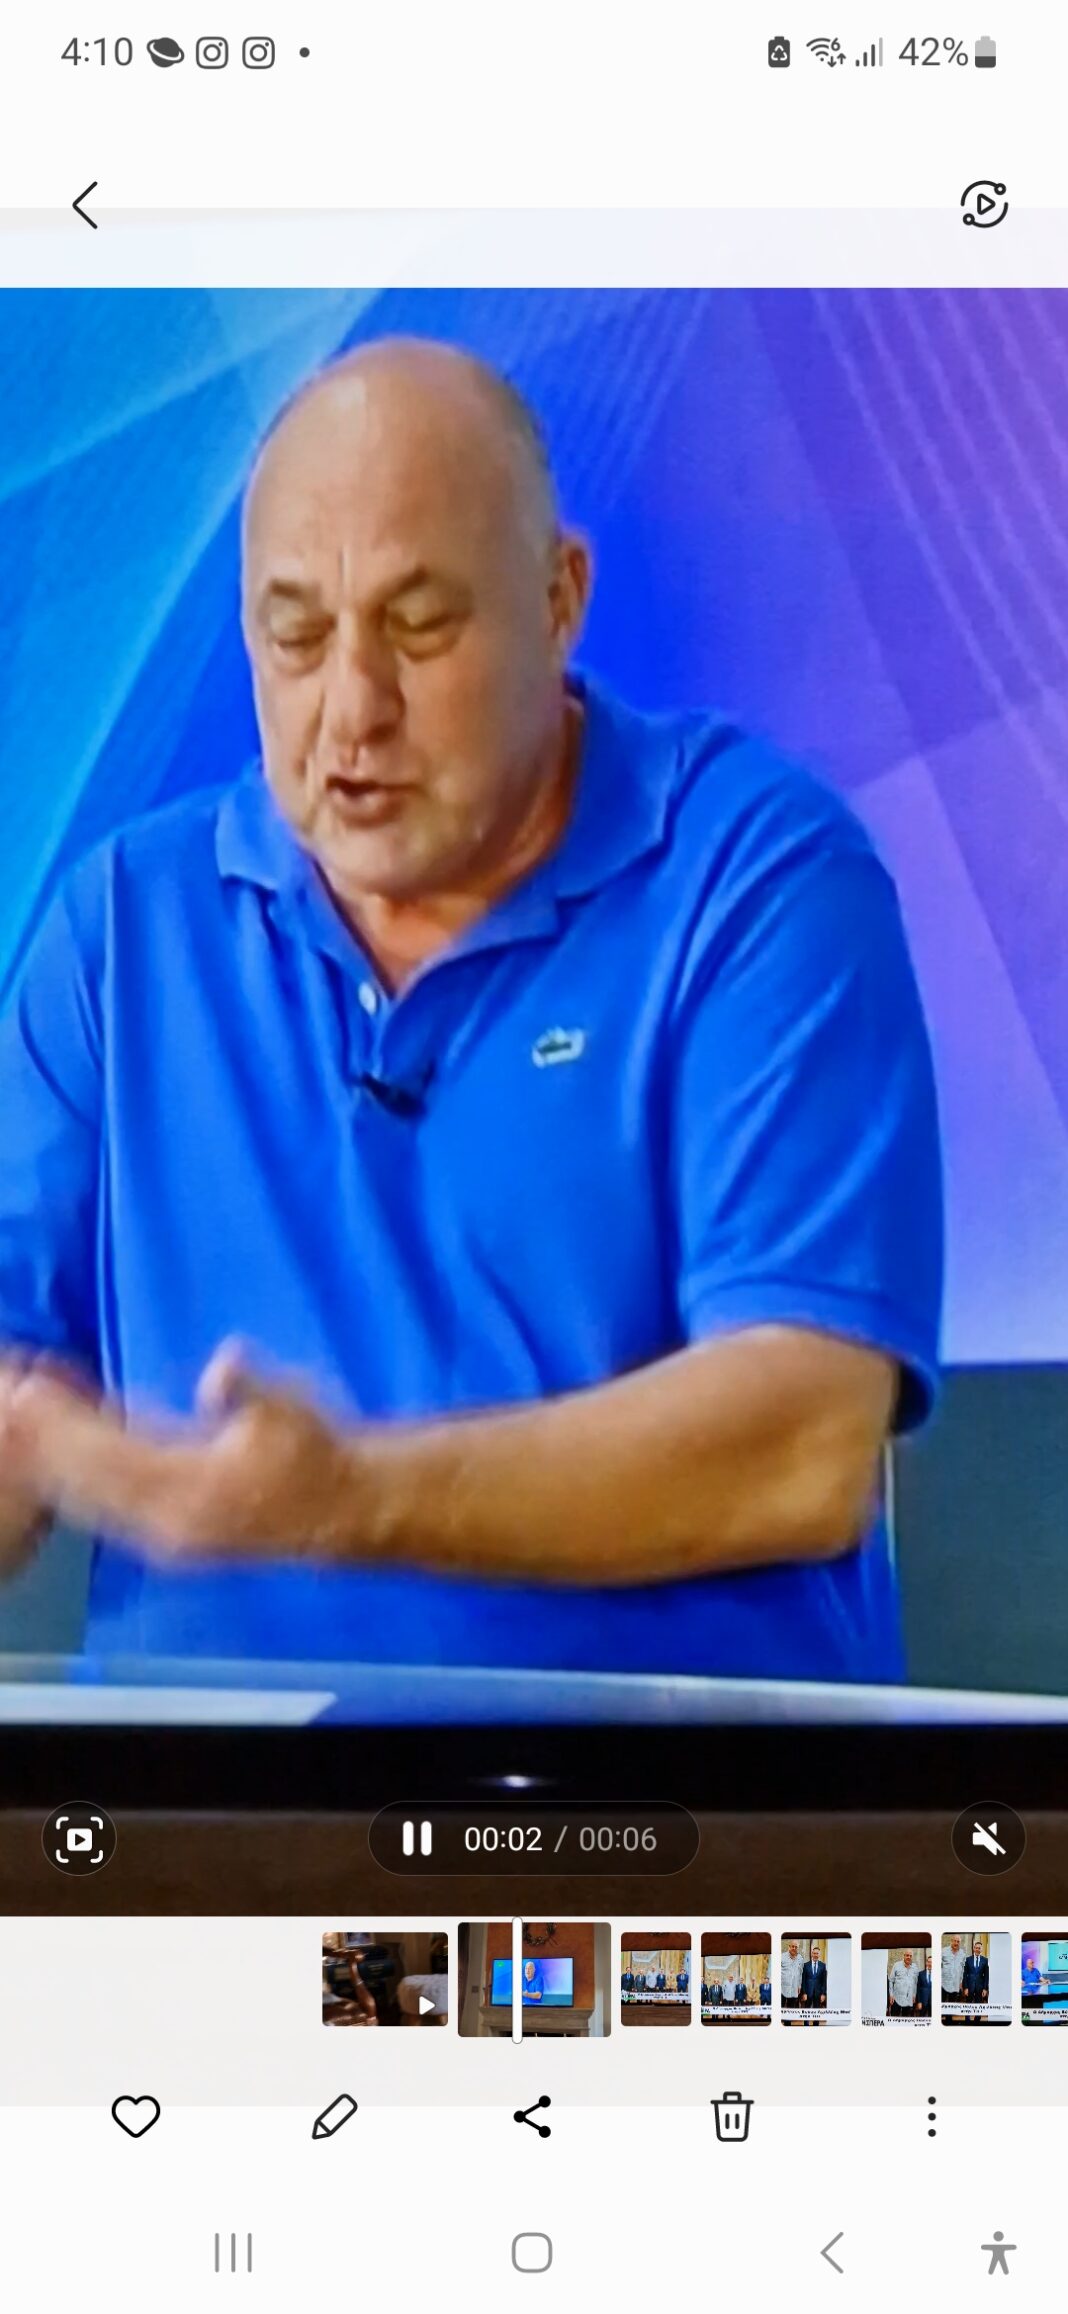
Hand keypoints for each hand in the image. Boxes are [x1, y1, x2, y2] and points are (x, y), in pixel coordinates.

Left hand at [0, 1340, 362, 1563]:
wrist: (349, 1511)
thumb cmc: (322, 1454)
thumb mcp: (294, 1411)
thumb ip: (250, 1392)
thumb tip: (220, 1371)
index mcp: (192, 1493)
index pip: (109, 1456)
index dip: (65, 1424)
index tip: (28, 1392)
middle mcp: (167, 1524)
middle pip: (85, 1483)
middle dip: (43, 1443)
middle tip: (9, 1401)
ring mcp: (165, 1534)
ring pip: (90, 1499)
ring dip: (53, 1460)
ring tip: (24, 1419)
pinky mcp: (169, 1531)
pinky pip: (107, 1503)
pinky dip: (78, 1474)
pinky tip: (67, 1445)